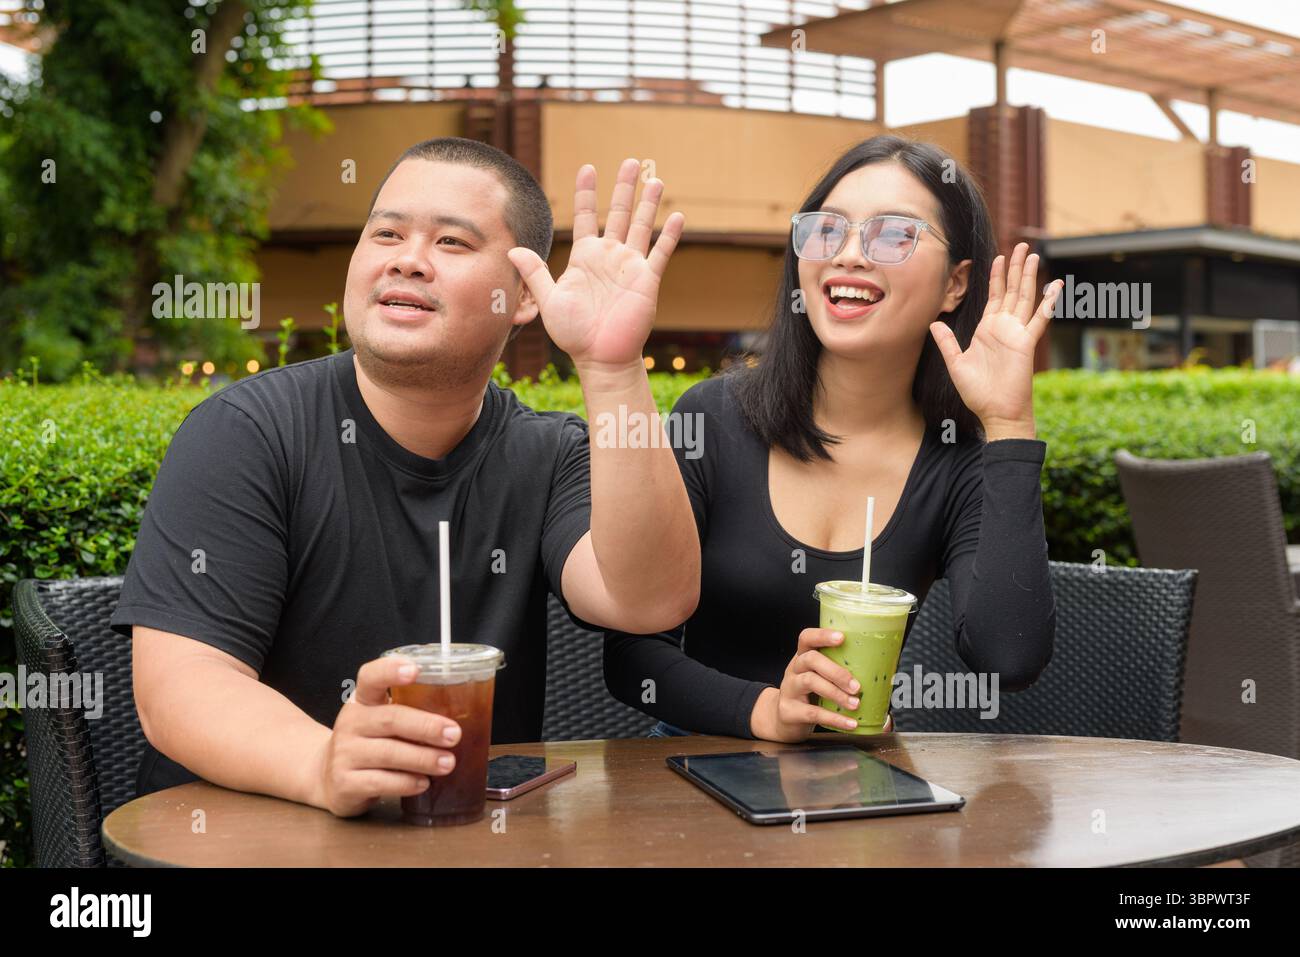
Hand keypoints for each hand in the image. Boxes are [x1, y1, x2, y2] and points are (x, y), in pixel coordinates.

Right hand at [311, 655, 461, 817]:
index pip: (370, 677)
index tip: (415, 669)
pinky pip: (381, 782)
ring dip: (423, 758)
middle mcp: (350, 722)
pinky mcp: (345, 783)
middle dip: (426, 726)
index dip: (390, 670)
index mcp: (362, 700)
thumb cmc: (370, 742)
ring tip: (448, 763)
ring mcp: (344, 753)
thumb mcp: (382, 719)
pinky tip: (424, 783)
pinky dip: (407, 782)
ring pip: (388, 753)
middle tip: (454, 734)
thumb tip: (464, 710)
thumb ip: (411, 711)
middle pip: (390, 718)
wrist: (328, 777)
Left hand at [507, 158, 684, 369]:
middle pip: (619, 213)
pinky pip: (660, 253)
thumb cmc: (573, 333)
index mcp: (585, 257)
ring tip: (654, 179)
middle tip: (629, 162)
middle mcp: (609, 256)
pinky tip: (676, 216)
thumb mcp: (548, 300)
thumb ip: (535, 272)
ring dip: (648, 203)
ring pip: (642, 226)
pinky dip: (669, 235)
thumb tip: (512, 249)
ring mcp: (630, 266)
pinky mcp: (647, 280)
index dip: (587, 193)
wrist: (600, 357)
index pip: (587, 216)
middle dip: (623, 187)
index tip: (588, 168)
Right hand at [751, 628, 864, 742]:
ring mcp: (789, 689)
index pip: (807, 638)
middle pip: (810, 659)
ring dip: (836, 693)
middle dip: (836, 671)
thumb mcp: (819, 678)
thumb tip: (881, 674)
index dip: (822, 635)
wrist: (783, 719)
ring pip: (810, 682)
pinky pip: (813, 713)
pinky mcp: (789, 711)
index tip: (842, 638)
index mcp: (802, 657)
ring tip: (855, 704)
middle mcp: (794, 669)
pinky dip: (835, 719)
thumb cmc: (809, 695)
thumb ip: (839, 672)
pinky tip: (850, 723)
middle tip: (856, 686)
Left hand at [928, 243, 1061, 438]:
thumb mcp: (956, 363)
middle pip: (1011, 290)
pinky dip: (1049, 302)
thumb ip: (947, 342)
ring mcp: (1016, 333)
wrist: (995, 412)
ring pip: (1024, 297)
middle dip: (1014, 267)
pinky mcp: (1026, 342)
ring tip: (1032, 255)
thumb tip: (934, 323)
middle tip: (1020, 245)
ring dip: (1028, 276)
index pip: (993, 297)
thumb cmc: (977, 392)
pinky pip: (1039, 319)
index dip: (996, 277)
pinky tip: (1056, 285)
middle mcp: (1003, 327)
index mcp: (987, 330)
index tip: (997, 257)